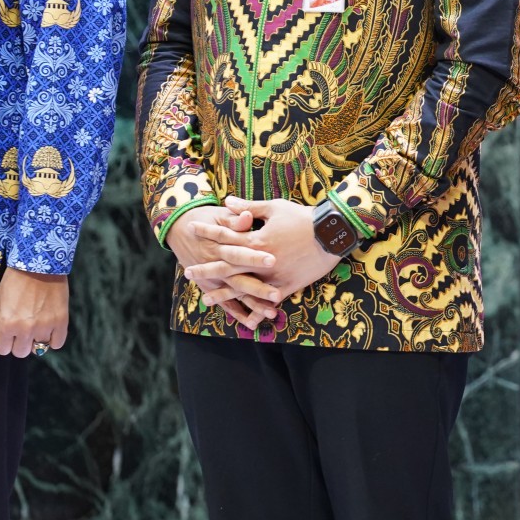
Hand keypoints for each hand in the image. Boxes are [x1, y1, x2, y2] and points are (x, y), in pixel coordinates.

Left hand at [0, 267, 67, 357]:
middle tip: (22, 325)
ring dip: (34, 339)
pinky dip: (52, 339)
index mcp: (7, 324)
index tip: (8, 327)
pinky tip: (47, 326)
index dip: (3, 339)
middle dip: (18, 341)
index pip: (2, 349)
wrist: (40, 264)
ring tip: (35, 323)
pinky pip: (56, 344)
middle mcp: (26, 328)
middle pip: (20, 352)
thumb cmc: (14, 282)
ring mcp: (45, 325)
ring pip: (37, 349)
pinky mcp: (61, 321)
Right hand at [167, 204, 276, 328]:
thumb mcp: (220, 215)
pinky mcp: (212, 287)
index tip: (273, 261)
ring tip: (272, 313)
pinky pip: (226, 303)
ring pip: (235, 295)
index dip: (254, 257)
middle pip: (239, 278)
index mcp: (220, 245)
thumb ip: (235, 219)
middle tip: (278, 295)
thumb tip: (248, 217)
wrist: (181, 228)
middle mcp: (216, 265)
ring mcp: (214, 279)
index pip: (239, 253)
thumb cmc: (207, 218)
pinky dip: (238, 314)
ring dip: (253, 305)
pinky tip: (253, 323)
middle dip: (258, 288)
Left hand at [183, 196, 340, 308]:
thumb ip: (248, 207)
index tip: (191, 229)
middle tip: (187, 273)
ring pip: (243, 288)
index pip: (225, 235)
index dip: (207, 232)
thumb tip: (226, 200)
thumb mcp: (275, 208)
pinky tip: (245, 319)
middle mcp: (261, 261)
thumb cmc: (303, 217)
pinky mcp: (287, 286)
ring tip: (206, 299)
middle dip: (206, 269)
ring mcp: (273, 276)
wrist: (332, 233)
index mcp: (256, 240)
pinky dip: (256, 309)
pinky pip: (268, 301)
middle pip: (227, 267)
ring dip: (223, 294)